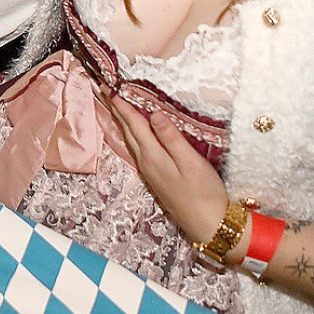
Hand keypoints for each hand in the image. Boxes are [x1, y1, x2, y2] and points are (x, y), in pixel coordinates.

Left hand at [107, 98, 229, 248]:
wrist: (208, 226)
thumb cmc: (205, 193)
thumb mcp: (191, 162)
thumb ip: (171, 138)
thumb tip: (154, 114)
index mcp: (153, 156)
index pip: (134, 124)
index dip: (122, 105)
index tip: (110, 87)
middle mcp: (146, 163)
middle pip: (127, 131)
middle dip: (116, 111)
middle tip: (105, 91)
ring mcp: (149, 172)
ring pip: (131, 141)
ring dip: (123, 122)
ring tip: (115, 107)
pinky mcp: (156, 178)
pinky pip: (138, 150)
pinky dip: (132, 135)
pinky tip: (134, 134)